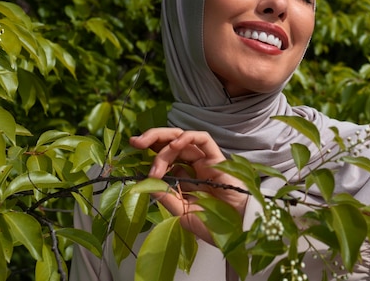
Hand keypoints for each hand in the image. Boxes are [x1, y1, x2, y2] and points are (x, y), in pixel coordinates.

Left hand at [129, 127, 247, 243]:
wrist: (238, 232)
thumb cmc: (214, 226)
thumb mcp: (181, 214)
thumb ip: (166, 197)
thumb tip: (145, 183)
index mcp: (184, 180)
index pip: (165, 159)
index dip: (149, 154)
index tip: (131, 156)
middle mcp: (194, 167)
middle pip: (171, 143)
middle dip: (152, 139)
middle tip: (135, 142)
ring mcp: (206, 162)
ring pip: (182, 140)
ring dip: (165, 146)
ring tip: (154, 161)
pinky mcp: (218, 159)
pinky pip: (203, 139)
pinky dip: (187, 137)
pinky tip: (175, 145)